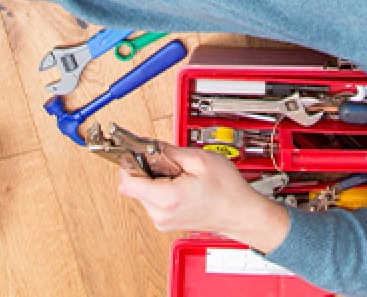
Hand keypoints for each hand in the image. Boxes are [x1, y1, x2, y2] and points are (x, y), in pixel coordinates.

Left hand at [116, 144, 290, 252]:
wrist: (240, 213)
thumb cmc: (227, 191)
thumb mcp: (199, 159)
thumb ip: (169, 150)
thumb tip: (148, 144)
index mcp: (166, 199)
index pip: (127, 182)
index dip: (128, 163)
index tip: (134, 152)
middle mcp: (160, 214)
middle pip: (133, 186)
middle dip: (145, 168)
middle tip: (166, 161)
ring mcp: (162, 221)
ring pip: (142, 192)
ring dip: (153, 179)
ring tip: (178, 174)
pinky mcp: (165, 222)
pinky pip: (152, 200)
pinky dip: (160, 189)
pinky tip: (178, 184)